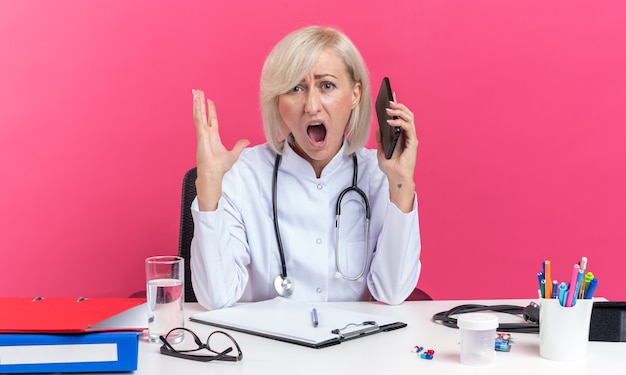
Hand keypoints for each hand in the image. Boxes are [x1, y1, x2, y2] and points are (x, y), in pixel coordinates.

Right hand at [192, 89, 249, 210]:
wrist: (213, 173)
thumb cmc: (219, 167)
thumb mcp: (233, 154)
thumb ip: (239, 146)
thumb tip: (246, 141)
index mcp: (213, 137)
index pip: (212, 120)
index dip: (211, 110)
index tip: (209, 101)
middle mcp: (206, 133)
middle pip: (203, 114)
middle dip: (200, 103)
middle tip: (198, 92)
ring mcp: (202, 133)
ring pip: (199, 114)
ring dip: (197, 102)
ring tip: (195, 92)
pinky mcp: (200, 133)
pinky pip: (198, 118)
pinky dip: (196, 109)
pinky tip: (195, 100)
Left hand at [375, 99, 417, 212]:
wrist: (396, 178)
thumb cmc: (391, 167)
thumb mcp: (381, 151)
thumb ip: (380, 140)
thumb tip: (379, 128)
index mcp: (401, 135)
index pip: (401, 117)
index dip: (397, 107)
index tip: (390, 97)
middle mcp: (408, 135)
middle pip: (407, 114)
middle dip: (399, 106)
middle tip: (389, 101)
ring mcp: (411, 138)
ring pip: (409, 118)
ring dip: (399, 111)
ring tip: (389, 109)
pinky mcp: (413, 142)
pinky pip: (408, 128)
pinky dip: (400, 122)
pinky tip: (390, 122)